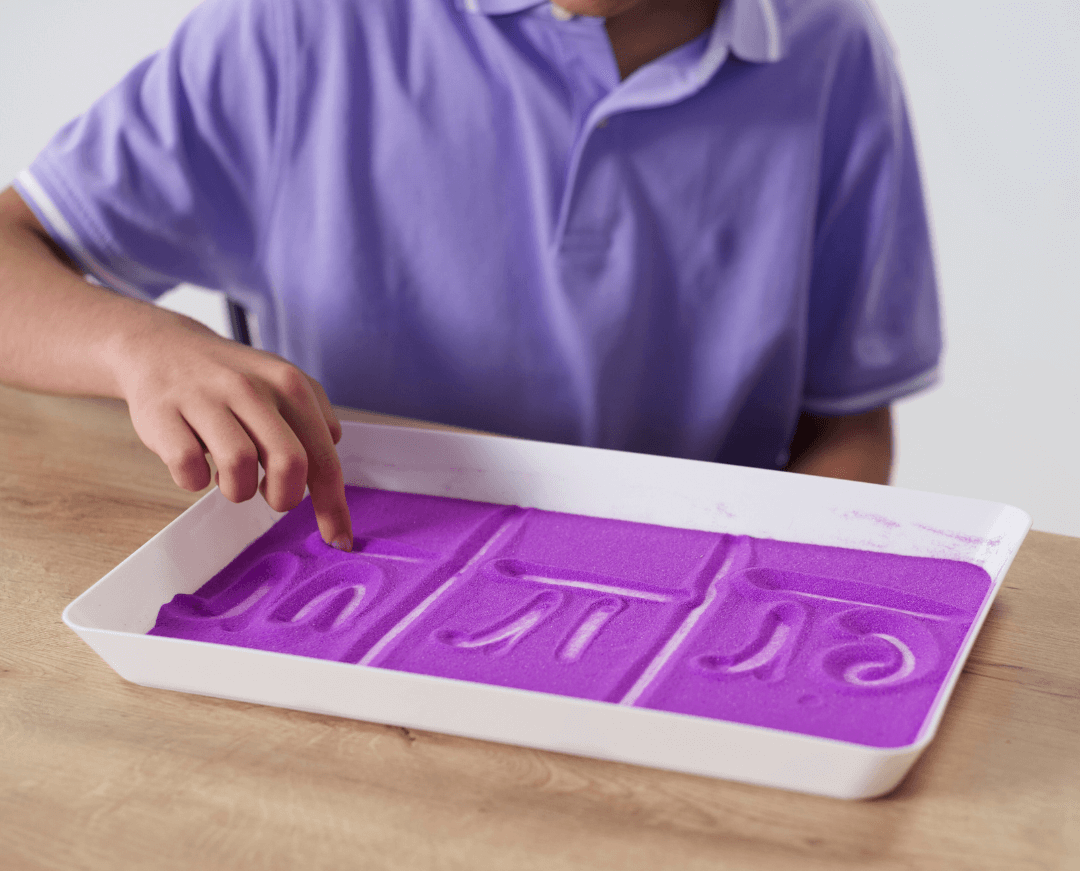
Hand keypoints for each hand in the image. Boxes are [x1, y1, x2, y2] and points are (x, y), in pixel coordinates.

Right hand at [114, 309, 352, 549]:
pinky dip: (194, 480)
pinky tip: (195, 463)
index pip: (324, 456)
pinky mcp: (163, 414)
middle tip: (272, 496)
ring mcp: (205, 398)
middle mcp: (251, 387)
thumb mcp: (283, 384)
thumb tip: (329, 475)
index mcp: (290, 385)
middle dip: (284, 497)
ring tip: (230, 476)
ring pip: (239, 468)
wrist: (161, 346)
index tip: (338, 540)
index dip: (332, 506)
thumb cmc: (231, 380)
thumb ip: (315, 424)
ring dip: (238, 489)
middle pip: (289, 463)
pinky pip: (189, 469)